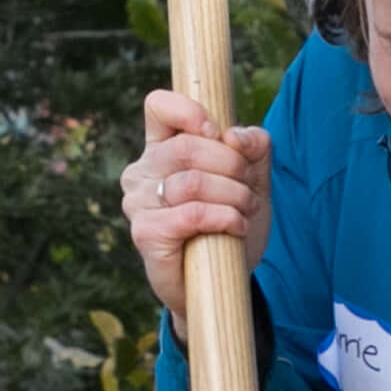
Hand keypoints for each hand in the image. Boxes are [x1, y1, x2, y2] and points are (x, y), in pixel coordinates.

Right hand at [123, 89, 271, 322]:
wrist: (221, 284)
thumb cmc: (230, 224)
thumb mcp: (251, 180)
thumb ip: (252, 148)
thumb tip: (236, 136)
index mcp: (160, 148)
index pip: (158, 106)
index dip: (190, 111)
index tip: (217, 133)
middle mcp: (141, 171)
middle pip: (187, 147)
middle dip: (232, 165)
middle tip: (248, 187)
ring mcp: (138, 203)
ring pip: (192, 181)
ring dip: (234, 195)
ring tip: (247, 210)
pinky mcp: (145, 233)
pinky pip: (191, 214)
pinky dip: (225, 218)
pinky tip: (237, 227)